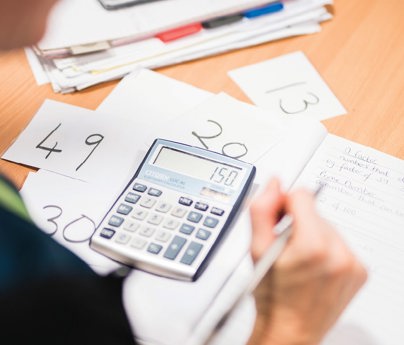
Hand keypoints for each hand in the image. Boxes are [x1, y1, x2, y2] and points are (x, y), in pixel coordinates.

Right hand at [248, 178, 366, 344]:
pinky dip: (325, 249)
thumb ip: (262, 210)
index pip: (302, 195)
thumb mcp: (256, 249)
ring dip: (311, 235)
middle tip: (285, 249)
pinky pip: (339, 243)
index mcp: (313, 245)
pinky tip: (313, 267)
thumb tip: (274, 184)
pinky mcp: (359, 270)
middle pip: (315, 212)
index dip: (283, 205)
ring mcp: (353, 263)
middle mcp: (339, 253)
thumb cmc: (272, 295)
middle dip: (297, 223)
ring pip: (327, 226)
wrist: (291, 329)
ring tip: (298, 260)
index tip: (277, 223)